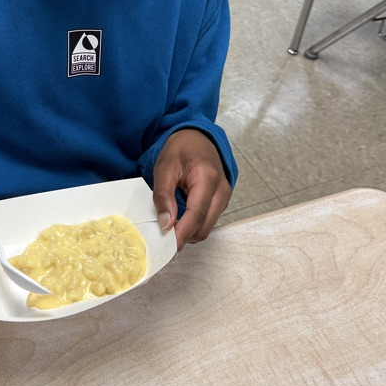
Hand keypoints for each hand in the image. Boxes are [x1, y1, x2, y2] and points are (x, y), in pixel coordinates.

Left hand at [152, 129, 231, 249]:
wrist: (198, 137)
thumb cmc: (182, 148)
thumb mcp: (165, 166)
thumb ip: (163, 194)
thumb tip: (165, 223)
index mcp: (208, 178)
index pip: (196, 216)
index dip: (181, 235)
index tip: (165, 247)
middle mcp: (222, 190)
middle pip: (204, 227)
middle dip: (183, 235)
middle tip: (161, 236)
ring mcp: (224, 197)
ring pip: (206, 227)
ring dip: (188, 230)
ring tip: (169, 221)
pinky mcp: (221, 202)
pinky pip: (207, 221)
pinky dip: (192, 224)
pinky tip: (179, 215)